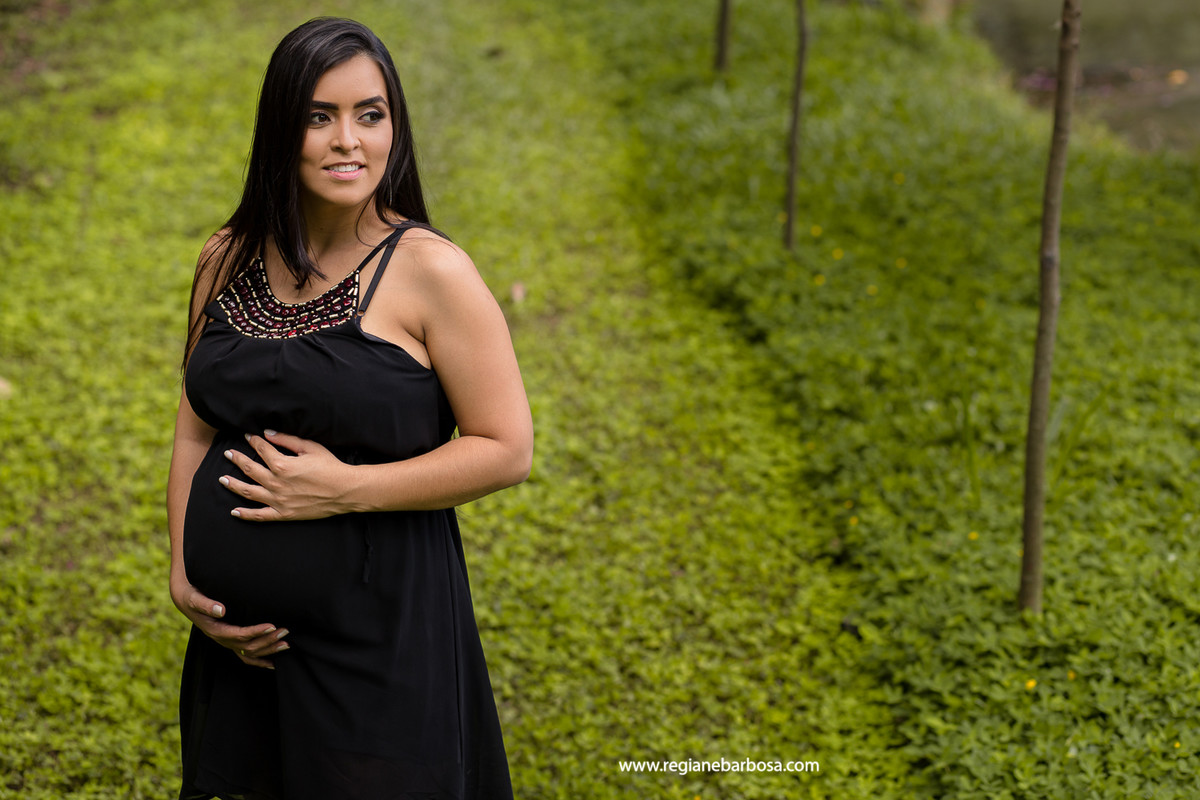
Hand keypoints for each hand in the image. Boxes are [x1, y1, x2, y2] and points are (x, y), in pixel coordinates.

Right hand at [171, 578, 287, 669]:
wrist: (186, 600)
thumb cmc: (192, 597)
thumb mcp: (194, 599)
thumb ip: (205, 604)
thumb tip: (221, 610)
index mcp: (215, 630)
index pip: (238, 635)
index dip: (255, 632)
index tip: (271, 626)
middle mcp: (222, 639)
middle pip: (247, 646)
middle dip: (267, 640)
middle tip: (285, 631)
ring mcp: (227, 642)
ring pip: (249, 653)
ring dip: (268, 649)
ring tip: (286, 644)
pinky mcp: (231, 641)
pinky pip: (246, 656)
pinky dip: (260, 661)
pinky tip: (274, 663)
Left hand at [220, 430, 356, 521]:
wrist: (345, 491)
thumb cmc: (330, 467)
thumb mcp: (311, 447)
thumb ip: (287, 440)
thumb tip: (267, 433)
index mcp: (282, 465)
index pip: (261, 449)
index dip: (253, 441)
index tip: (247, 436)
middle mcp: (276, 483)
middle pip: (250, 469)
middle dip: (237, 459)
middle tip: (228, 453)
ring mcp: (278, 500)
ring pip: (248, 491)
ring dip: (233, 484)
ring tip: (222, 479)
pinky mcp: (284, 514)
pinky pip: (260, 516)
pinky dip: (245, 514)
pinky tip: (234, 511)